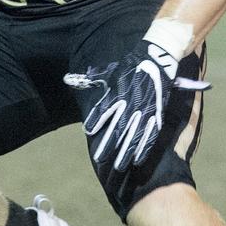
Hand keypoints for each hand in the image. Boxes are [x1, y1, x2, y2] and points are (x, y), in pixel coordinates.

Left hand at [63, 40, 209, 170]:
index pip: (103, 109)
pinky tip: (138, 160)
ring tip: (119, 166)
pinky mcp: (157, 114)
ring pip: (134, 136)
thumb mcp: (108, 72)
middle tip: (100, 158)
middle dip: (109, 145)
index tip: (88, 131)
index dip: (95, 120)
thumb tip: (68, 80)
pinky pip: (151, 135)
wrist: (157, 59)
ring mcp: (145, 111)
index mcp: (117, 93)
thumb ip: (90, 79)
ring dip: (126, 152)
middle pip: (118, 128)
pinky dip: (144, 148)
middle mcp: (130, 104)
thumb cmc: (129, 66)